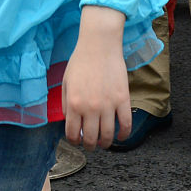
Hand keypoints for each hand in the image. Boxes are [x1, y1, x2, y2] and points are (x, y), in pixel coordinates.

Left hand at [62, 7, 128, 149]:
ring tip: (104, 142)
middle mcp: (90, 108)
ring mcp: (108, 105)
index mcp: (73, 103)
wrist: (99, 45)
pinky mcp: (123, 100)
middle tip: (91, 144)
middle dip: (89, 146)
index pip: (72, 134)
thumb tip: (70, 122)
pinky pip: (126, 125)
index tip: (76, 141)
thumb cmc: (80, 61)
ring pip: (108, 136)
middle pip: (90, 139)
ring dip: (105, 144)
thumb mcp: (66, 82)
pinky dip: (124, 135)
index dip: (74, 142)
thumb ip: (65, 103)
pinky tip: (121, 137)